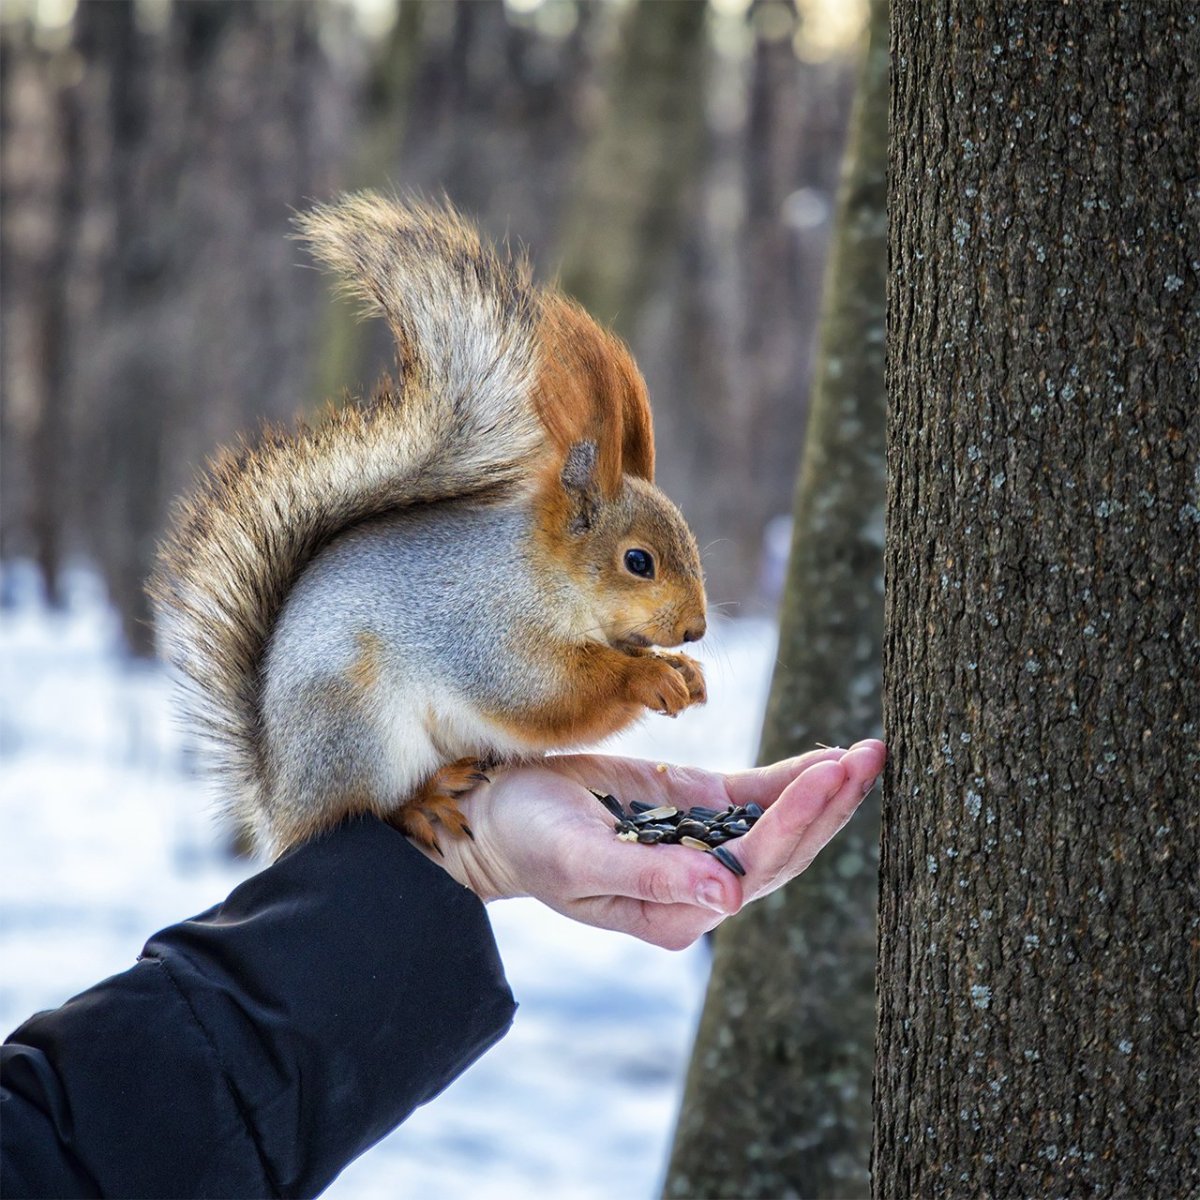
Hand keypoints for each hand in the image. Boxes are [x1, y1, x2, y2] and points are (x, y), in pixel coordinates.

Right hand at [417, 741, 885, 949]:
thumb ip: (651, 879)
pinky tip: (831, 760)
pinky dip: (795, 780)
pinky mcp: (697, 810)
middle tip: (873, 755)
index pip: (755, 866)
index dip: (799, 821)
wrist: (499, 813)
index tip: (834, 774)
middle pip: (784, 849)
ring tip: (871, 754)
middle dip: (831, 804)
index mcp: (677, 910)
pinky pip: (756, 798)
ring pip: (781, 825)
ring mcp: (704, 846)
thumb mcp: (578, 858)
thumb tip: (728, 899)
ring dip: (826, 792)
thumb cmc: (528, 839)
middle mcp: (701, 886)